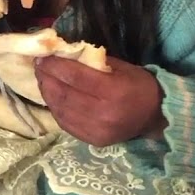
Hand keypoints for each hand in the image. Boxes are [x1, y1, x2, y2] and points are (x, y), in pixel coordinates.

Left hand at [36, 56, 166, 146]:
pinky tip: (52, 97)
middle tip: (38, 66)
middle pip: (64, 94)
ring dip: (47, 93)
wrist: (156, 118)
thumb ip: (92, 62)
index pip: (74, 77)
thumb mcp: (121, 67)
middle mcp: (103, 113)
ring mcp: (97, 130)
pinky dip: (55, 109)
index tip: (41, 57)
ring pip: (61, 110)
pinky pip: (65, 124)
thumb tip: (62, 54)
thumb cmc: (139, 86)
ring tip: (42, 80)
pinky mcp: (93, 141)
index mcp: (113, 91)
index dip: (54, 66)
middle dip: (46, 78)